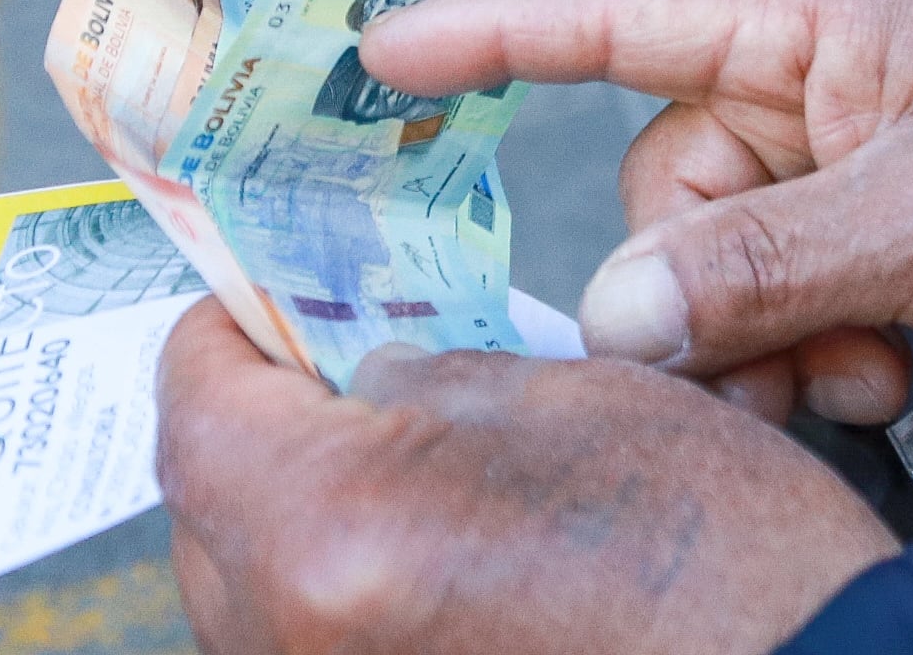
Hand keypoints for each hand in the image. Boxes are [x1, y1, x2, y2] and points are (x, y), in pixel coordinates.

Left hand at [156, 304, 893, 654]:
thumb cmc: (715, 559)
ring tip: (403, 461)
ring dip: (299, 510)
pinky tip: (434, 549)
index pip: (197, 402)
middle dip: (262, 423)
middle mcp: (295, 640)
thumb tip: (366, 375)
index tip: (274, 293)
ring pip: (252, 587)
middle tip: (341, 365)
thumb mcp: (570, 391)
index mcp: (327, 530)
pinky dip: (346, 585)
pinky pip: (315, 643)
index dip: (233, 328)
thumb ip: (429, 371)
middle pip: (206, 508)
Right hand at [364, 0, 912, 430]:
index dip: (497, 27)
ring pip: (724, 248)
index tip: (385, 51)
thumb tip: (616, 313)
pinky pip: (789, 277)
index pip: (625, 8)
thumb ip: (761, 267)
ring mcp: (866, 131)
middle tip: (784, 361)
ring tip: (861, 372)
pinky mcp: (895, 201)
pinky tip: (885, 370)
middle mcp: (833, 56)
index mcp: (829, 8)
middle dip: (706, 287)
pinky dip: (815, 338)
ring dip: (769, 333)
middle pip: (670, 173)